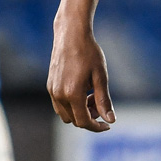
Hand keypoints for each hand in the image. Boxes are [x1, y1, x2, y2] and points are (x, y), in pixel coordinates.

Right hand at [47, 17, 114, 131]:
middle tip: (101, 104)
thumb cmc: (89, 52)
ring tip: (92, 96)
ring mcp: (52, 90)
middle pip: (74, 120)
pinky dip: (72, 104)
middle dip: (90, 117)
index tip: (108, 124)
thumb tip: (111, 120)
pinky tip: (83, 90)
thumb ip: (104, 100)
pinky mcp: (50, 85)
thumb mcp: (101, 76)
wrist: (71, 34)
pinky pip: (59, 104)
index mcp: (72, 94)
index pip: (84, 122)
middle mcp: (59, 95)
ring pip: (66, 114)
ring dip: (79, 112)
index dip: (97, 126)